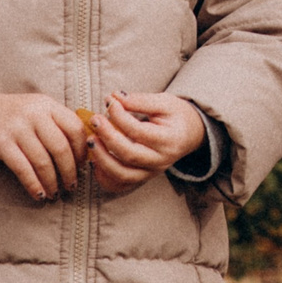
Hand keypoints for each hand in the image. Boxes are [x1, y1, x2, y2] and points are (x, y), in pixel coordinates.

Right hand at [0, 89, 86, 201]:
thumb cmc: (10, 115)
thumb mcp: (36, 109)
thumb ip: (56, 123)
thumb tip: (82, 150)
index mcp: (47, 105)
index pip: (75, 128)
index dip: (81, 150)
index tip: (82, 166)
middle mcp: (34, 113)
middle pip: (61, 147)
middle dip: (69, 171)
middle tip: (72, 186)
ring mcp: (17, 128)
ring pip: (42, 161)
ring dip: (51, 182)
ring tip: (55, 194)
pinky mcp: (0, 142)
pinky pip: (22, 168)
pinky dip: (33, 184)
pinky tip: (38, 195)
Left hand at [87, 91, 211, 192]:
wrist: (190, 134)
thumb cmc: (176, 116)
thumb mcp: (164, 102)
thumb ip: (140, 100)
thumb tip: (114, 97)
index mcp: (169, 140)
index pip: (139, 131)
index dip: (120, 116)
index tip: (110, 101)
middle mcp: (161, 161)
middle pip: (129, 155)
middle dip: (108, 137)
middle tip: (95, 120)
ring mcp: (151, 173)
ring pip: (122, 175)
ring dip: (102, 159)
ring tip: (91, 140)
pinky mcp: (142, 179)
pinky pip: (119, 185)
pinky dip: (104, 176)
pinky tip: (95, 160)